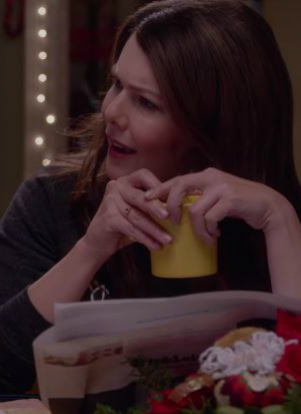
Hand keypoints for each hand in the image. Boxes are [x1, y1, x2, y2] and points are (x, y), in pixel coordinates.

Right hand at [81, 168, 172, 258]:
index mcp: (124, 182)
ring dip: (154, 229)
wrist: (98, 242)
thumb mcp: (138, 210)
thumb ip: (151, 205)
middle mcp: (115, 187)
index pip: (144, 176)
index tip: (172, 200)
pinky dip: (145, 238)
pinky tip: (155, 246)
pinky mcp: (108, 218)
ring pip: (136, 215)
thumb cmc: (122, 225)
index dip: (159, 185)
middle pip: (140, 196)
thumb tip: (179, 207)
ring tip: (167, 240)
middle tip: (171, 218)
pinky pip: (130, 228)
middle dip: (157, 208)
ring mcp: (109, 202)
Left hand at [145, 168, 287, 244]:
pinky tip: (215, 236)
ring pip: (195, 211)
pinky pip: (210, 219)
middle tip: (174, 223)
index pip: (177, 180)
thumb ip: (200, 197)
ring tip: (206, 237)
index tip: (146, 198)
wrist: (268, 205)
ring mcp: (221, 188)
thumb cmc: (239, 204)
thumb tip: (175, 208)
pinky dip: (209, 231)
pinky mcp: (230, 200)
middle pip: (179, 188)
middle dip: (171, 207)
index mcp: (205, 176)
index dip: (159, 189)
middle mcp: (211, 177)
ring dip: (198, 230)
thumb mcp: (216, 196)